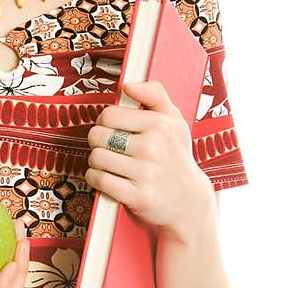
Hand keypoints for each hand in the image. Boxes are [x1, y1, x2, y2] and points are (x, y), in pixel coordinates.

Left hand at [86, 79, 213, 243]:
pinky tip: (107, 178)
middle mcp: (153, 147)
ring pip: (96, 158)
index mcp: (160, 125)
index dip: (105, 122)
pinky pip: (100, 180)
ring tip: (109, 164)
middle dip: (98, 142)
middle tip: (109, 148)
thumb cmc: (177, 157)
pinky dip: (96, 179)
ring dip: (96, 162)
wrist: (190, 202)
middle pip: (98, 136)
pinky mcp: (138, 196)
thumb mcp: (175, 121)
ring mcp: (146, 173)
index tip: (112, 130)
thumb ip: (155, 95)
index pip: (109, 115)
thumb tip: (129, 85)